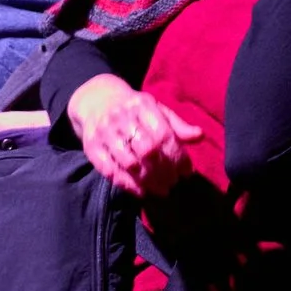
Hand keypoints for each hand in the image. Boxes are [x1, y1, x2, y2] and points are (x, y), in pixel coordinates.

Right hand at [65, 72, 200, 196]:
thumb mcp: (156, 110)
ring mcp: (103, 132)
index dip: (177, 156)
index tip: (186, 172)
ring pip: (128, 162)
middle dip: (163, 171)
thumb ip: (177, 125)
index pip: (163, 135)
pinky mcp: (90, 146)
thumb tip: (200, 136)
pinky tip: (140, 191)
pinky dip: (126, 184)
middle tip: (173, 183)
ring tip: (160, 189)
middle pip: (146, 149)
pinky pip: (108, 169)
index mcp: (141, 105)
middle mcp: (120, 117)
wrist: (96, 100)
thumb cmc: (134, 110)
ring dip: (147, 180)